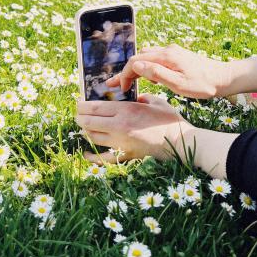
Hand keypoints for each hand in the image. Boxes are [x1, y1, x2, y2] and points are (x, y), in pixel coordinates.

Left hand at [76, 93, 194, 164]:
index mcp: (126, 110)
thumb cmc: (169, 120)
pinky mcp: (126, 154)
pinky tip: (86, 154)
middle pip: (90, 122)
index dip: (82, 106)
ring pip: (94, 137)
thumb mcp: (155, 101)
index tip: (78, 104)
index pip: (95, 108)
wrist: (179, 142)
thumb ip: (141, 97)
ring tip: (84, 126)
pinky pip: (104, 158)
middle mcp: (120, 126)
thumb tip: (134, 98)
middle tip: (77, 114)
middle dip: (80, 117)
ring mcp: (121, 142)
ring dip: (86, 131)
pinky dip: (93, 157)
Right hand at [105, 44, 231, 98]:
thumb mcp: (179, 84)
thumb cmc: (203, 85)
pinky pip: (155, 59)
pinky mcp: (177, 56)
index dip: (124, 75)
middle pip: (139, 58)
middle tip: (113, 86)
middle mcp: (167, 50)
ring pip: (146, 58)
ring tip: (126, 83)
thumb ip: (156, 74)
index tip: (122, 90)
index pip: (136, 61)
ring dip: (135, 70)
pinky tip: (148, 80)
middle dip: (125, 72)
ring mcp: (172, 52)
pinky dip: (146, 68)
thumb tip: (136, 66)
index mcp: (166, 56)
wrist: (224, 78)